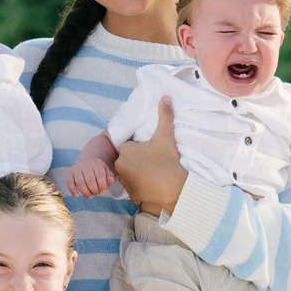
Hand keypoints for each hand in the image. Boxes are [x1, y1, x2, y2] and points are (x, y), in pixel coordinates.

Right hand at [66, 154, 115, 198]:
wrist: (85, 161)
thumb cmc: (97, 169)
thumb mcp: (105, 170)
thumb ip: (109, 175)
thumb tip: (111, 181)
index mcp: (96, 164)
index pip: (100, 175)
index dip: (102, 184)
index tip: (104, 191)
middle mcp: (85, 165)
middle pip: (90, 180)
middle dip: (94, 190)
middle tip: (97, 194)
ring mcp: (76, 169)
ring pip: (80, 182)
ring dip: (85, 192)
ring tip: (90, 196)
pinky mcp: (69, 173)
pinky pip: (69, 182)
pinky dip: (72, 190)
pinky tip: (77, 196)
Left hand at [111, 98, 186, 216]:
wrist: (171, 188)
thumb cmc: (167, 161)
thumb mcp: (166, 136)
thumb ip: (164, 116)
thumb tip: (165, 97)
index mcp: (125, 150)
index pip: (132, 146)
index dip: (143, 148)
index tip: (153, 152)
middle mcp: (119, 165)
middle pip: (130, 159)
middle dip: (139, 160)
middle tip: (155, 162)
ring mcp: (123, 180)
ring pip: (131, 172)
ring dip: (139, 172)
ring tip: (154, 173)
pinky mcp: (129, 193)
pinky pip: (134, 185)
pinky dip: (140, 185)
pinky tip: (152, 183)